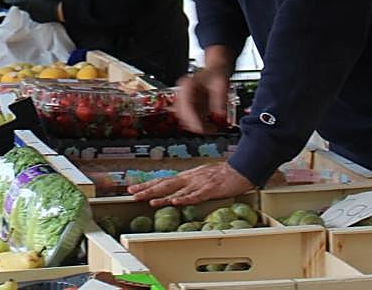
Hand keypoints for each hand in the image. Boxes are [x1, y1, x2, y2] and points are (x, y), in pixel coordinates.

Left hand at [4, 0, 61, 23]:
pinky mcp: (37, 21)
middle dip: (22, 3)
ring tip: (38, 4)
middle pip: (21, 6)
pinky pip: (34, 15)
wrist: (59, 11)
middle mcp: (28, 11)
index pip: (14, 1)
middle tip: (27, 0)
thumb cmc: (50, 0)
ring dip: (30, 7)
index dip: (9, 0)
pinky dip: (36, 12)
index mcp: (27, 3)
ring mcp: (32, 16)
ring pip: (28, 11)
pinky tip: (42, 9)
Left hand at [127, 161, 254, 205]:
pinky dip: (184, 199)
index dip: (147, 184)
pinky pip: (195, 195)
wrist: (240, 170)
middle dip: (147, 189)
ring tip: (147, 200)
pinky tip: (175, 202)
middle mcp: (189, 178)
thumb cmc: (222, 175)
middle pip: (165, 184)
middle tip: (132, 193)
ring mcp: (199, 183)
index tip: (133, 188)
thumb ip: (188, 184)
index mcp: (187, 176)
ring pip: (177, 190)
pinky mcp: (210, 189)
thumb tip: (175, 191)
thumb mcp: (201, 178)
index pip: (163, 180)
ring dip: (161, 196)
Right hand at [175, 64, 234, 133]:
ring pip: (183, 117)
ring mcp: (184, 98)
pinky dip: (197, 123)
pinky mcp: (189, 104)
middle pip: (181, 113)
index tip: (201, 128)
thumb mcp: (221, 85)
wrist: (216, 69)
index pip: (185, 105)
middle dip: (194, 124)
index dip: (192, 118)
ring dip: (195, 125)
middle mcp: (183, 92)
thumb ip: (220, 100)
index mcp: (188, 85)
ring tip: (210, 129)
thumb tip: (220, 113)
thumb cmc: (217, 73)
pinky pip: (188, 117)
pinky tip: (207, 125)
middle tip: (209, 130)